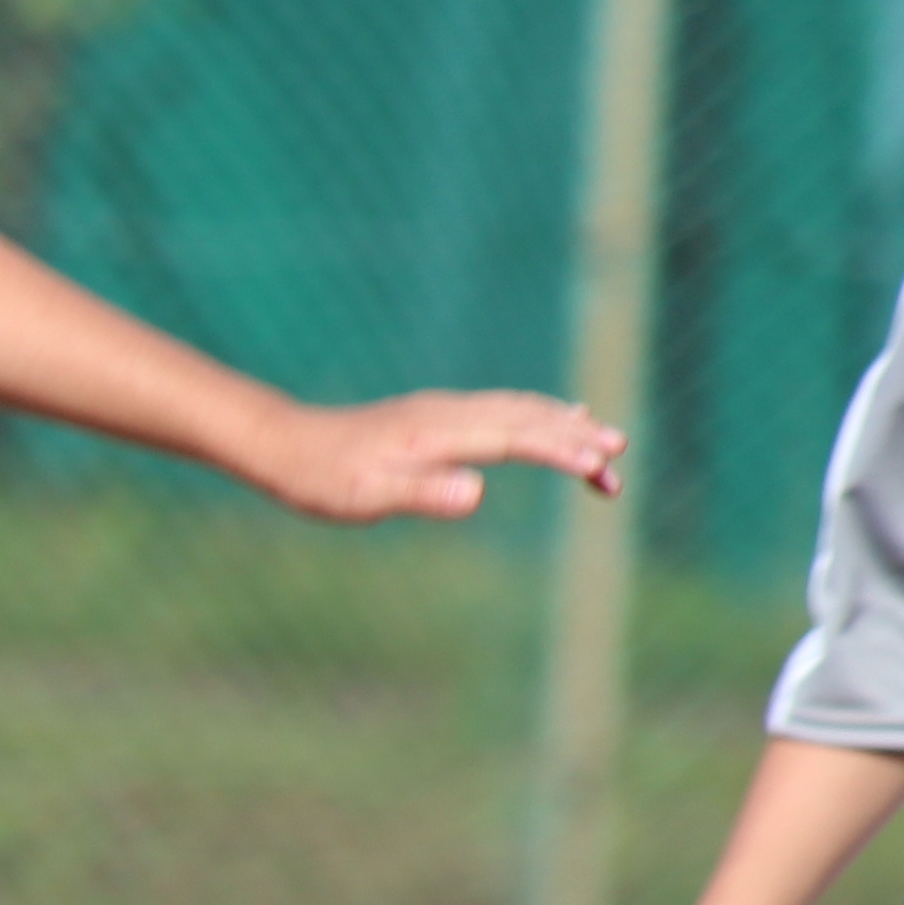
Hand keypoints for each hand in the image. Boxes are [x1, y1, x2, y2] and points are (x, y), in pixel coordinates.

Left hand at [241, 389, 624, 520]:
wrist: (284, 444)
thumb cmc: (323, 479)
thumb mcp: (367, 497)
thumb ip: (423, 494)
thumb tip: (476, 495)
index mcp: (438, 435)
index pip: (516, 437)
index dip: (562, 450)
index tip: (601, 467)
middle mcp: (447, 413)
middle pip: (527, 417)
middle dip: (576, 437)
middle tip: (619, 461)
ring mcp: (443, 410)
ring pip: (518, 408)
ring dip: (563, 423)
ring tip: (606, 441)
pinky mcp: (436, 415)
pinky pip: (500, 407)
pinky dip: (536, 414)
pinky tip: (552, 419)